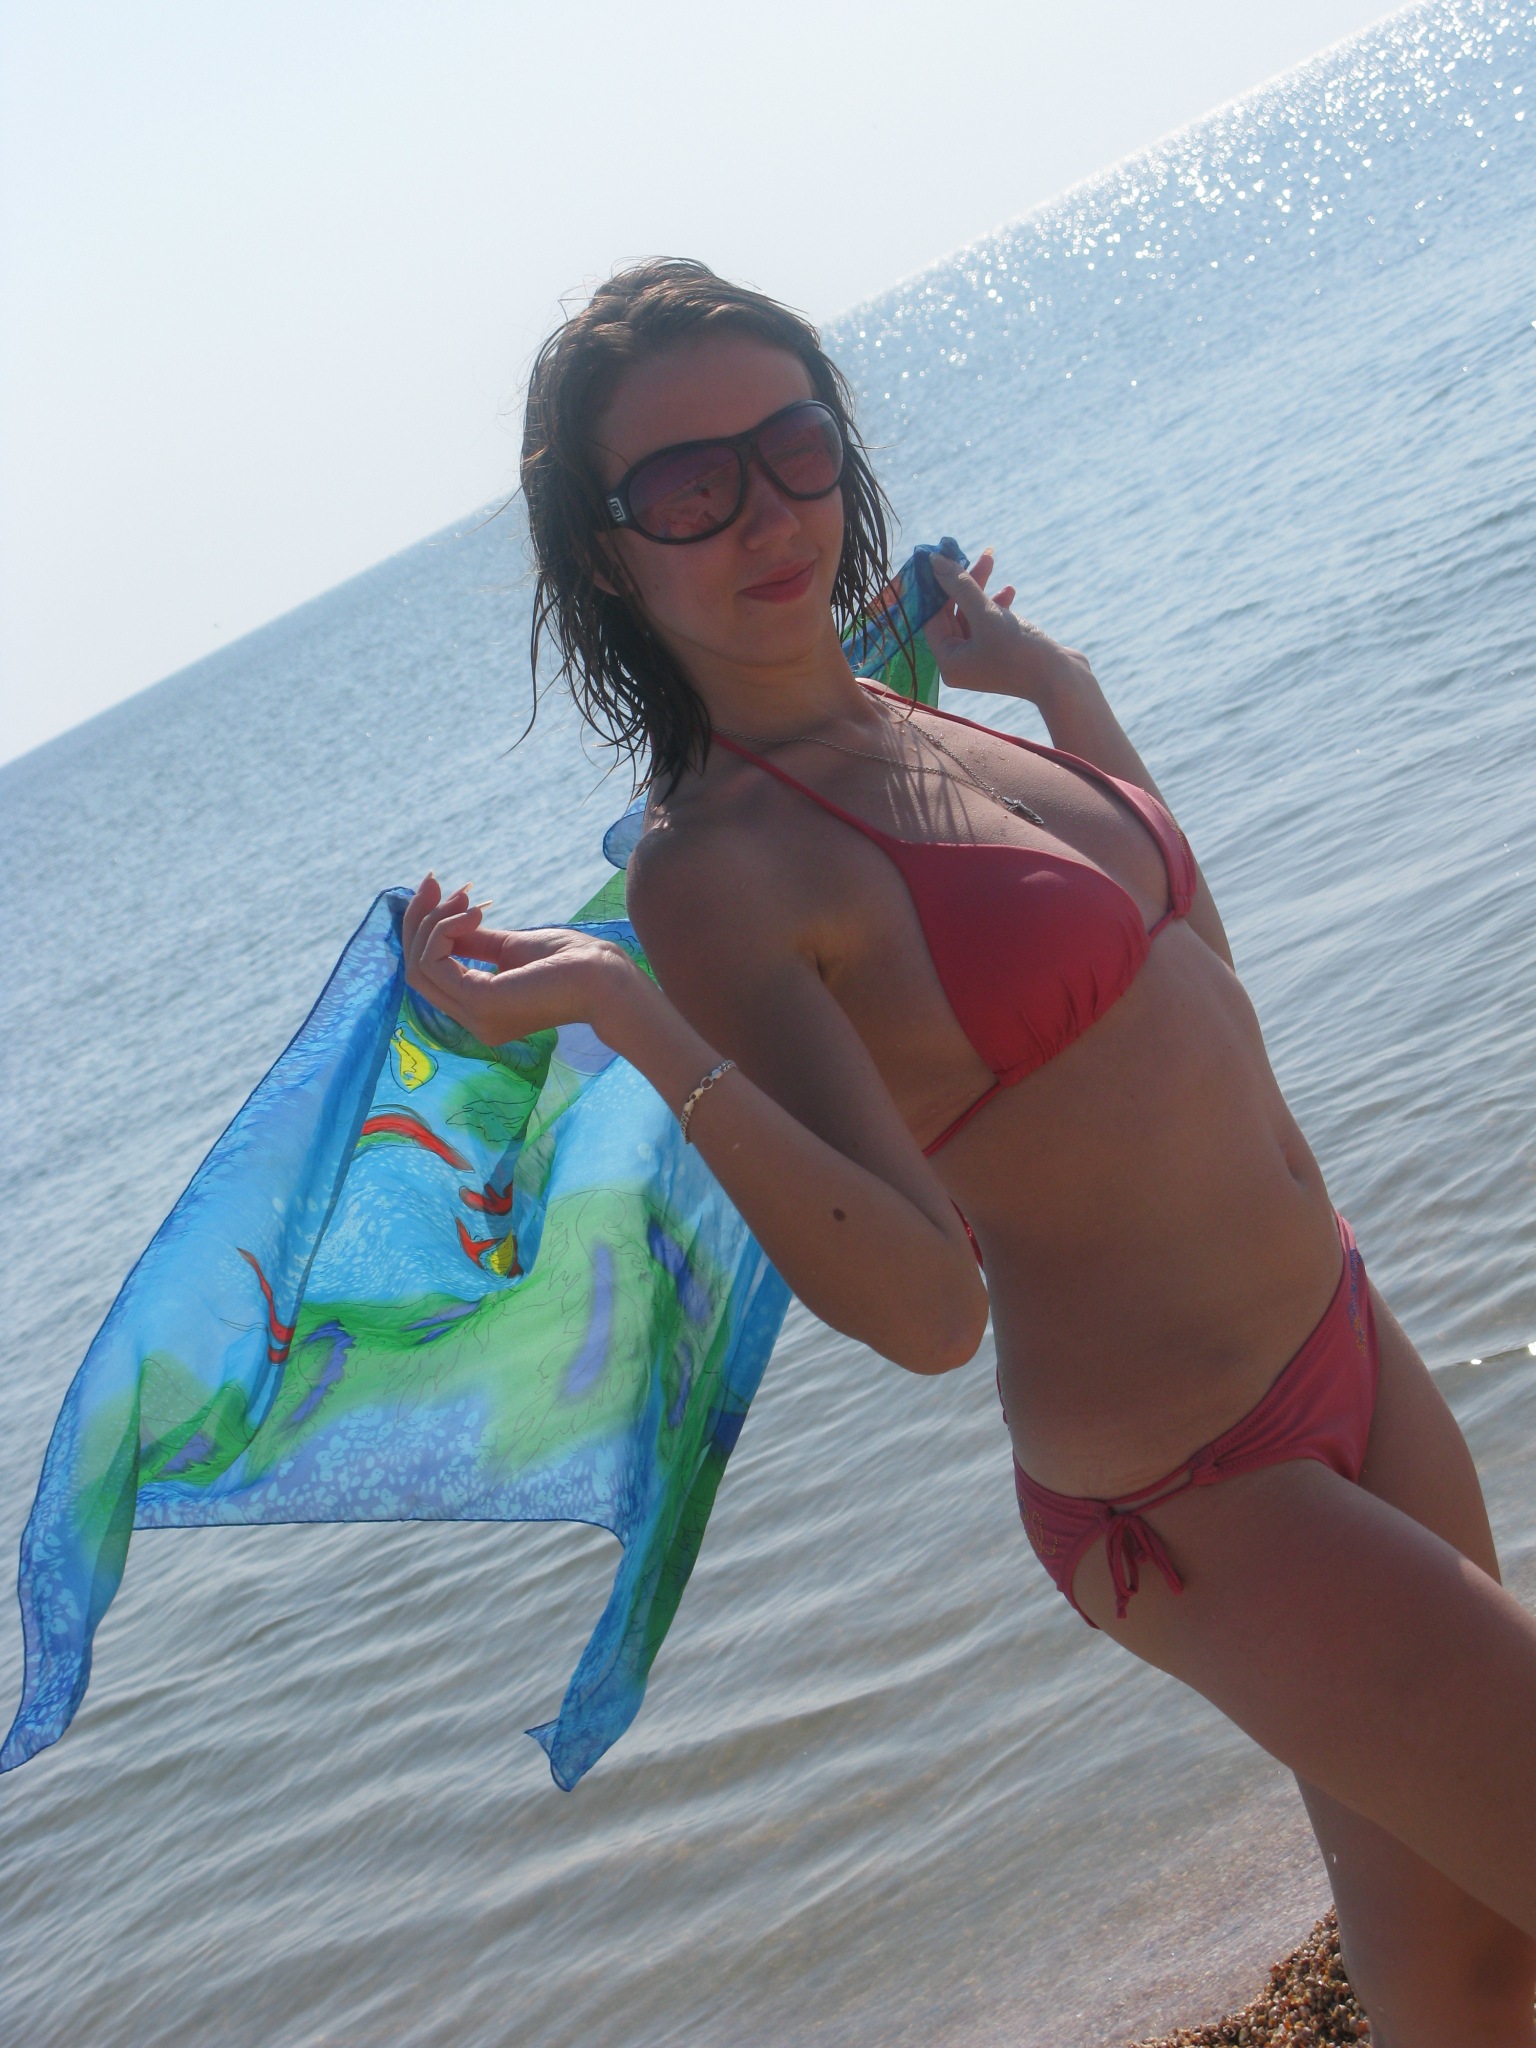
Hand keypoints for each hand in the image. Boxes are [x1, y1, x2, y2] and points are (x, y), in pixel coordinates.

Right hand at [402, 874, 639, 1046]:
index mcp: (480, 1012)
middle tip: (432, 883)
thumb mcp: (510, 947)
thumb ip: (473, 942)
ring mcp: (473, 1016)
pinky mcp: (478, 1001)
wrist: (605, 978)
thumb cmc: (570, 962)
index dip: (424, 931)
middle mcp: (471, 1022)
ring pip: (419, 965)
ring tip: (463, 899)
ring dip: (433, 922)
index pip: (429, 975)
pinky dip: (445, 930)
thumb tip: (440, 924)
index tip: (437, 890)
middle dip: (419, 921)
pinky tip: (472, 914)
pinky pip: (434, 961)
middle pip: (416, 970)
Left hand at [924, 548, 1093, 709]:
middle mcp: (962, 664)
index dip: (935, 586)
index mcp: (949, 662)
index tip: (939, 556)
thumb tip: (935, 562)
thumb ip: (960, 587)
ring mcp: (983, 659)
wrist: (1064, 682)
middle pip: (952, 614)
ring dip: (980, 588)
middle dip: (962, 582)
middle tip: (968, 550)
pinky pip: (991, 623)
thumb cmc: (1021, 652)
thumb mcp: (988, 615)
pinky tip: (1009, 591)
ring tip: (990, 559)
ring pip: (973, 615)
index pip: (932, 617)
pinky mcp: (1003, 653)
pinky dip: (997, 605)